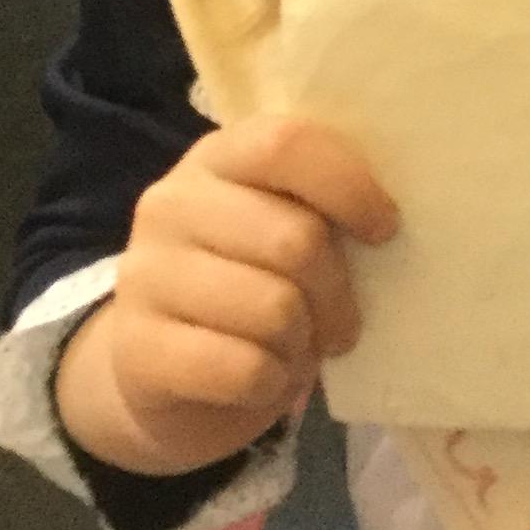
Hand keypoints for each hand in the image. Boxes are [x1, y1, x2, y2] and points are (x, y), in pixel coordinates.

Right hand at [53, 120, 396, 478]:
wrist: (163, 371)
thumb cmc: (248, 286)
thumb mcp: (280, 229)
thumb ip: (320, 208)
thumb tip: (390, 224)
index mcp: (217, 159)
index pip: (285, 145)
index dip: (348, 186)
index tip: (384, 229)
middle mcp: (171, 205)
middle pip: (294, 240)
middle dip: (337, 293)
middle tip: (342, 322)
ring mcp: (145, 276)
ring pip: (274, 309)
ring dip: (303, 343)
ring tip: (294, 348)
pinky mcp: (139, 349)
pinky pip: (244, 368)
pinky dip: (273, 384)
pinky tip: (264, 379)